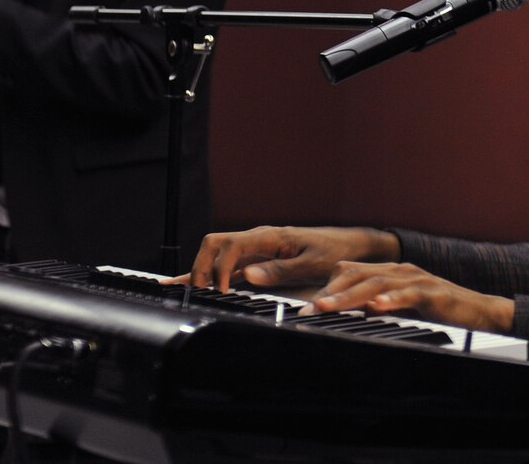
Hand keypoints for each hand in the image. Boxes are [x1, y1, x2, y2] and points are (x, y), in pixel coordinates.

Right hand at [179, 226, 397, 292]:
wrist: (348, 246)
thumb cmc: (333, 252)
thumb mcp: (311, 264)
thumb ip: (280, 270)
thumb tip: (248, 276)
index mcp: (269, 236)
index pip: (230, 245)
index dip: (220, 268)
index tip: (223, 292)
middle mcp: (257, 239)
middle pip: (214, 243)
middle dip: (200, 266)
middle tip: (201, 293)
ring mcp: (255, 249)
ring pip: (216, 253)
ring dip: (199, 270)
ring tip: (180, 290)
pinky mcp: (256, 260)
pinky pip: (227, 266)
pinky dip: (208, 274)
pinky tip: (187, 283)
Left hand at [305, 261, 514, 333]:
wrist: (480, 313)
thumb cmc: (439, 313)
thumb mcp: (401, 309)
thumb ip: (376, 307)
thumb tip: (347, 313)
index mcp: (390, 273)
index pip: (350, 273)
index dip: (326, 288)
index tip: (303, 309)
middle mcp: (401, 270)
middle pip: (358, 273)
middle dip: (330, 291)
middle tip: (307, 310)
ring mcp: (418, 279)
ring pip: (377, 282)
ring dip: (349, 295)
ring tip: (328, 307)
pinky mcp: (434, 292)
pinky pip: (410, 294)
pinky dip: (391, 300)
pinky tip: (376, 307)